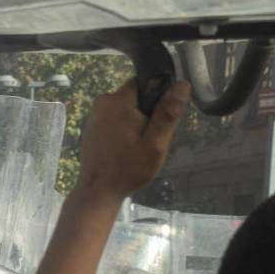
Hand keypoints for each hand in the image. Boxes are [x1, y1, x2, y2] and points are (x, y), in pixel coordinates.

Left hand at [78, 79, 190, 198]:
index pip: (145, 83)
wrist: (99, 190)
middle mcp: (104, 100)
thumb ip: (168, 113)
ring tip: (138, 147)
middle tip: (151, 140)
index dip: (158, 99)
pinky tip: (125, 150)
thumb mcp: (155, 143)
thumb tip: (183, 84)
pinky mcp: (92, 126)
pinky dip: (123, 131)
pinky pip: (114, 120)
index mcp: (120, 99)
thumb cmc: (129, 168)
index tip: (161, 121)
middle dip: (147, 114)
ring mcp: (95, 114)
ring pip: (125, 109)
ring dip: (135, 124)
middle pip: (135, 97)